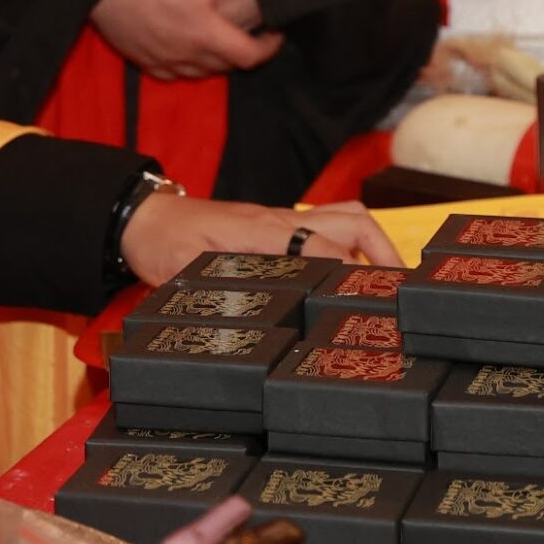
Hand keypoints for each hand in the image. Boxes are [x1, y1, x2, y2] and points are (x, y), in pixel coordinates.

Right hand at [92, 0, 285, 78]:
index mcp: (204, 32)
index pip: (249, 56)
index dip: (269, 48)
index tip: (275, 33)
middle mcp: (184, 53)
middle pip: (225, 66)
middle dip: (243, 51)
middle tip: (250, 31)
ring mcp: (161, 59)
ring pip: (199, 72)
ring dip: (216, 60)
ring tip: (220, 37)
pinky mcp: (141, 59)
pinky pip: (171, 73)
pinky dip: (186, 65)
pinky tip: (186, 46)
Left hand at [118, 193, 398, 286]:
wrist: (144, 218)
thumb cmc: (163, 244)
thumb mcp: (185, 274)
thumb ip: (219, 295)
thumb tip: (248, 327)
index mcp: (261, 232)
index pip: (321, 243)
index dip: (349, 270)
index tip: (370, 298)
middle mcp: (280, 221)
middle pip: (350, 222)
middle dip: (382, 253)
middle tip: (398, 293)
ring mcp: (282, 220)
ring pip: (345, 216)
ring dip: (373, 244)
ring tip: (388, 282)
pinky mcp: (277, 225)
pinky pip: (327, 223)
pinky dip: (352, 242)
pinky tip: (355, 273)